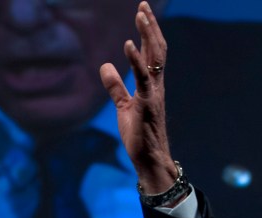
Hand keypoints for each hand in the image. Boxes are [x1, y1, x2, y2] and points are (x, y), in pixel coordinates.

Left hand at [99, 1, 175, 194]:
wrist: (149, 158)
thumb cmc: (139, 135)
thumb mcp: (123, 106)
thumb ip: (115, 86)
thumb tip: (105, 66)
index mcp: (151, 84)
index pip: (152, 52)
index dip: (148, 32)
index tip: (142, 12)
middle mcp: (156, 85)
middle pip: (157, 49)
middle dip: (150, 26)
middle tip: (143, 5)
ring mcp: (153, 93)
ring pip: (155, 57)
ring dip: (147, 35)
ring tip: (140, 14)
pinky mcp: (146, 103)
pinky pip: (143, 77)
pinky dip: (136, 60)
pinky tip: (127, 45)